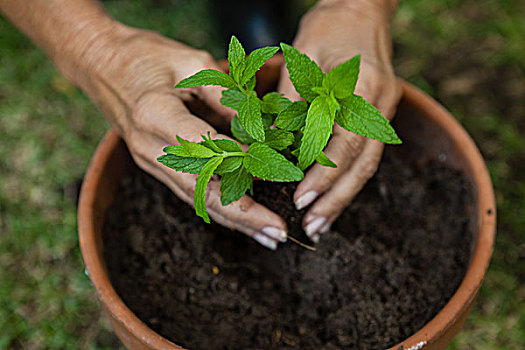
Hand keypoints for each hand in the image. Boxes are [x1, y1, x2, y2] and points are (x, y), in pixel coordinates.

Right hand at [83, 26, 287, 248]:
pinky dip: (218, 207)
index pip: (207, 148)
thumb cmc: (146, 56)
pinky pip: (189, 191)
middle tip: (279, 232)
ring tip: (268, 236)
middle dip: (244, 215)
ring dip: (234, 221)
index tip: (277, 176)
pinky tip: (243, 220)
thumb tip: (262, 133)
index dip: (243, 165)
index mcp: (156, 114)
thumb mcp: (193, 63)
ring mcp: (149, 159)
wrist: (98, 61)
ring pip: (196, 199)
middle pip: (201, 190)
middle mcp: (149, 146)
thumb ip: (227, 98)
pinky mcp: (154, 164)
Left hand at [278, 0, 400, 241]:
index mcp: (361, 88)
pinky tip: (332, 196)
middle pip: (362, 163)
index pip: (343, 142)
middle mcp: (379, 103)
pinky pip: (365, 153)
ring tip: (321, 223)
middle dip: (336, 199)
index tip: (301, 199)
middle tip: (313, 227)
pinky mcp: (380, 114)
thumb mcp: (302, 58)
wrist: (361, 8)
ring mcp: (384, 110)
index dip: (323, 174)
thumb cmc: (328, 28)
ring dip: (344, 196)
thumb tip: (274, 148)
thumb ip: (292, 103)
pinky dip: (347, 178)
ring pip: (367, 164)